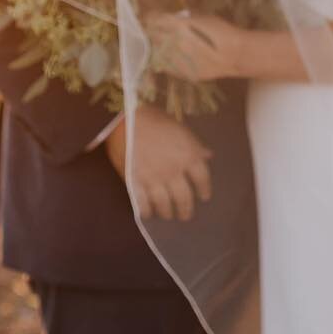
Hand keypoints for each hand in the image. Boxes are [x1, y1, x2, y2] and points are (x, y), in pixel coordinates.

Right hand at [104, 105, 212, 221]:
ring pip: (164, 204)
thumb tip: (207, 156)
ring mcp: (154, 179)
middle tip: (185, 216)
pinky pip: (142, 203)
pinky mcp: (135, 183)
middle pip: (184, 197)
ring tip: (167, 215)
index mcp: (188, 156)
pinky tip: (147, 213)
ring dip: (167, 212)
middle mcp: (174, 171)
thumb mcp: (180, 129)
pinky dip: (146, 211)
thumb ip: (194, 145)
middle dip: (186, 209)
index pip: (202, 179)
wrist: (125, 117)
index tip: (204, 197)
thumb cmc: (154, 118)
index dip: (204, 190)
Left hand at [147, 12, 244, 82]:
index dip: (151, 17)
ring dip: (156, 45)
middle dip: (151, 31)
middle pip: (153, 35)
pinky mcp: (181, 73)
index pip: (156, 20)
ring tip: (159, 43)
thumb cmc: (223, 31)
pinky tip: (168, 55)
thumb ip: (187, 19)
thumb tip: (173, 18)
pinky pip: (165, 65)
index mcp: (179, 26)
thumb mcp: (204, 18)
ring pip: (156, 51)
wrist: (236, 55)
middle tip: (152, 29)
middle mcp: (175, 43)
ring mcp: (177, 60)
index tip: (150, 16)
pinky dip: (163, 59)